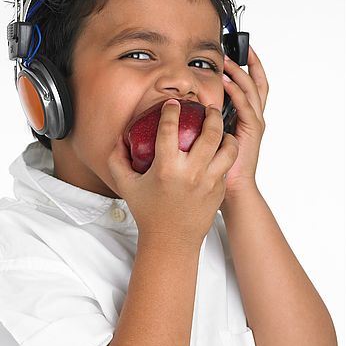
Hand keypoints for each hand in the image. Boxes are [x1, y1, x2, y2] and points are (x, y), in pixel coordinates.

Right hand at [108, 100, 238, 247]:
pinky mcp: (219, 190)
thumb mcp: (126, 186)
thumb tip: (119, 139)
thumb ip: (117, 160)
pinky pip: (227, 165)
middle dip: (211, 115)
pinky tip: (220, 149)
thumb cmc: (148, 213)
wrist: (171, 241)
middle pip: (210, 132)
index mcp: (166, 168)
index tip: (173, 104)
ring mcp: (209, 182)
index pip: (169, 128)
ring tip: (221, 128)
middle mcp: (191, 173)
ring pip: (228, 148)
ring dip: (226, 134)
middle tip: (208, 109)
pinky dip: (226, 153)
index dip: (171, 110)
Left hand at [220, 44, 268, 200]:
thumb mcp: (211, 136)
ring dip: (239, 72)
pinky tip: (225, 82)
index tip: (234, 50)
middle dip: (248, 62)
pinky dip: (236, 92)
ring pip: (252, 88)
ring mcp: (254, 121)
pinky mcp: (252, 130)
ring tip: (226, 60)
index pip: (251, 84)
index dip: (247, 66)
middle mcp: (253, 115)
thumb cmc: (218, 164)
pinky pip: (245, 105)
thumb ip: (205, 120)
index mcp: (246, 115)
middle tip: (233, 47)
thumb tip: (183, 106)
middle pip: (257, 81)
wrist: (230, 187)